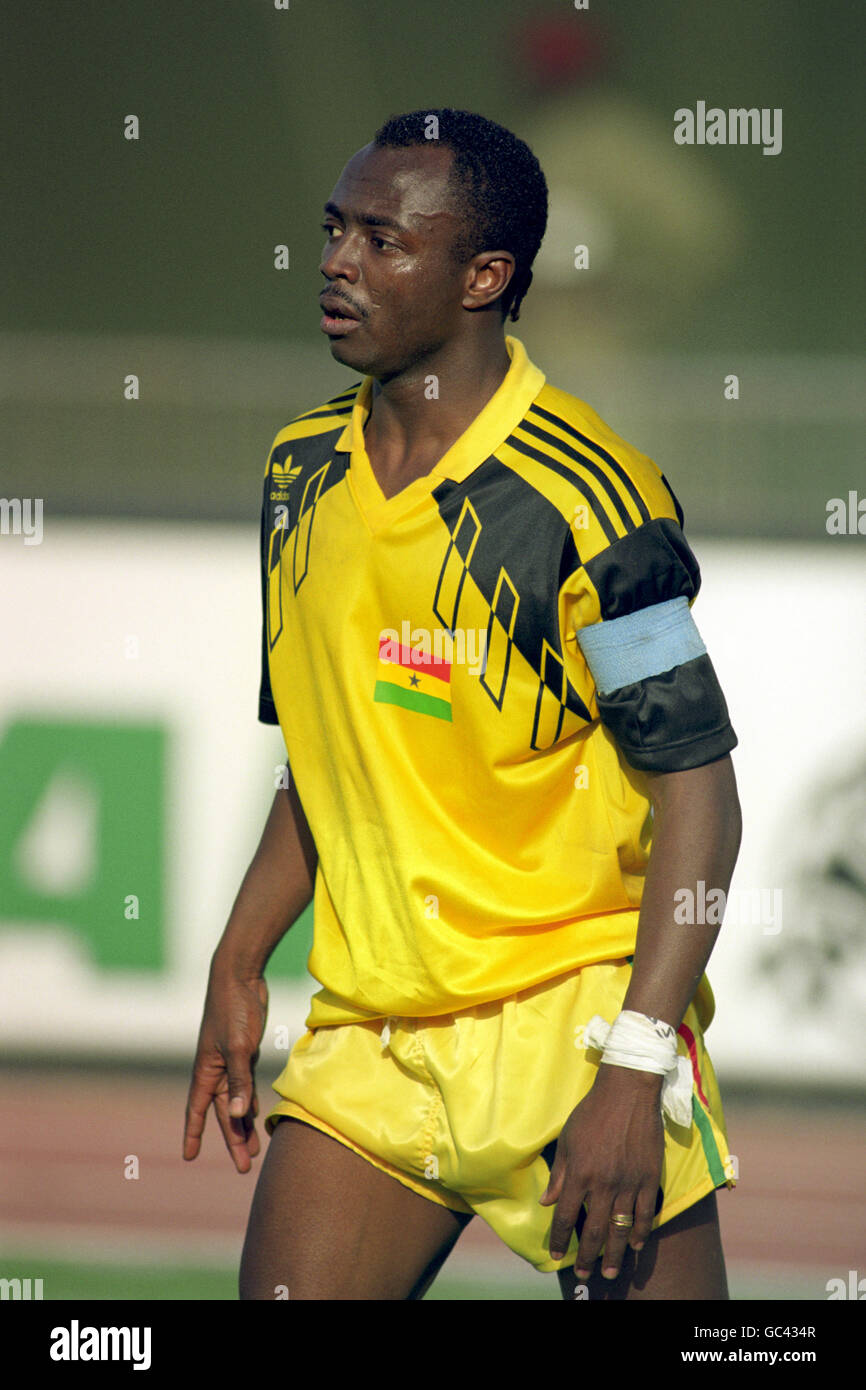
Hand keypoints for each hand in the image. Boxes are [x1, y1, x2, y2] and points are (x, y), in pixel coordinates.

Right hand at [183, 960, 268, 1173]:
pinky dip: (250, 1101)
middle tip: (244, 1167)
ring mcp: (230, 1061)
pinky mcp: (245, 1052)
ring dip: (244, 1124)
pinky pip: (246, 1085)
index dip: (193, 1134)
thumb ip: (239, 1080)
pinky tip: (257, 1116)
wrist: (241, 976)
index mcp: (206, 1071)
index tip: (189, 1157)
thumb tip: (236, 1114)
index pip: (197, 1110)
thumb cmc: (234, 1009)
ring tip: (254, 1151)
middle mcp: (216, 1070)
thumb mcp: (237, 1047)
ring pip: (236, 1101)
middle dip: (233, 1140)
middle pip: (222, 1113)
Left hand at [538, 1063, 663, 1278]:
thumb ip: (559, 1174)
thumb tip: (547, 1203)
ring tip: (609, 1271)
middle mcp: (603, 1183)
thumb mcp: (567, 1140)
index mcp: (579, 1173)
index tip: (556, 1255)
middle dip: (586, 1255)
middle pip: (593, 1230)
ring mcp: (628, 1182)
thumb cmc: (592, 1112)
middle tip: (585, 1273)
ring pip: (619, 1228)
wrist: (627, 1092)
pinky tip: (635, 1246)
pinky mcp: (648, 1177)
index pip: (566, 1217)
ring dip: (613, 1253)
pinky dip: (640, 1232)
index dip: (560, 1239)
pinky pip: (644, 1213)